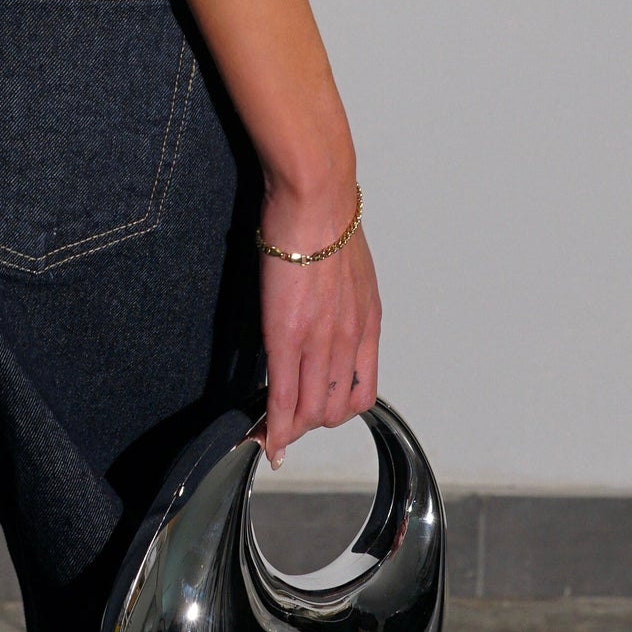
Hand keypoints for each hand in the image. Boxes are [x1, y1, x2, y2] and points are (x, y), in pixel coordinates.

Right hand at [255, 192, 379, 470]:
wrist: (316, 195)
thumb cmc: (325, 216)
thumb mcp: (347, 267)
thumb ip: (338, 298)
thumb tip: (320, 306)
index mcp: (367, 323)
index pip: (358, 392)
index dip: (333, 409)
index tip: (310, 410)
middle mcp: (351, 340)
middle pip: (334, 409)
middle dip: (308, 423)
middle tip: (282, 422)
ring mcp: (321, 341)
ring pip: (311, 410)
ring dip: (288, 427)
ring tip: (269, 429)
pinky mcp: (288, 335)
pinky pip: (282, 395)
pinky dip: (273, 424)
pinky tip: (263, 436)